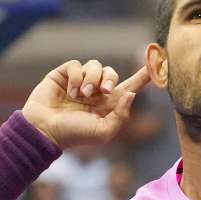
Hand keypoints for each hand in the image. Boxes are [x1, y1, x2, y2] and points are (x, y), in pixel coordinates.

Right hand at [22, 60, 151, 149]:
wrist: (45, 130)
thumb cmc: (74, 135)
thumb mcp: (103, 132)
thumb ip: (121, 115)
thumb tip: (131, 94)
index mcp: (108, 104)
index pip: (130, 86)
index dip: (143, 75)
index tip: (155, 64)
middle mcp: (96, 91)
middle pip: (112, 73)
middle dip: (110, 79)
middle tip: (103, 91)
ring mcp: (80, 82)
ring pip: (94, 66)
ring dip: (91, 79)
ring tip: (82, 95)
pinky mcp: (64, 75)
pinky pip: (75, 65)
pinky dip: (75, 77)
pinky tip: (70, 91)